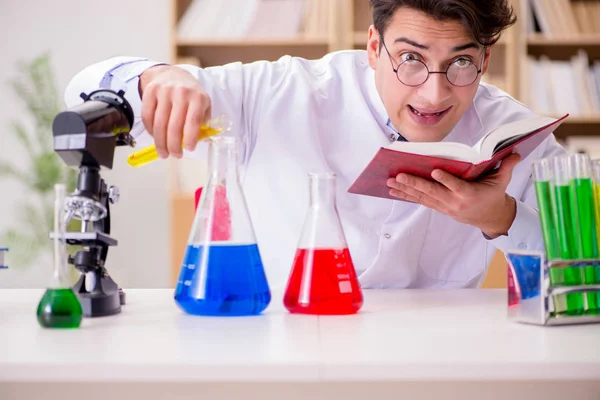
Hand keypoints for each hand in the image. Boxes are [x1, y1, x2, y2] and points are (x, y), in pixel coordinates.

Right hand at [139, 65, 210, 158]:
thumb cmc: (191, 94)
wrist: (173, 74)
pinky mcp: (150, 92)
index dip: (190, 138)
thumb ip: (203, 122)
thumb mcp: (204, 105)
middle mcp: (181, 93)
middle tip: (175, 156)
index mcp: (198, 97)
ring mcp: (164, 91)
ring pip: (159, 124)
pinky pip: (147, 116)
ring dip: (160, 143)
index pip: (193, 121)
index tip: (188, 149)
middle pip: (174, 126)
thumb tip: (201, 141)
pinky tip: (155, 138)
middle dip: (173, 145)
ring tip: (164, 153)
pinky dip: (150, 131)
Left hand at [386, 153, 520, 237]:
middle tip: (398, 175)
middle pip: (432, 192)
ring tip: (389, 182)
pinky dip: (407, 195)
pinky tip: (394, 190)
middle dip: (414, 184)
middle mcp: (454, 202)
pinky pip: (421, 201)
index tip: (435, 171)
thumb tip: (516, 151)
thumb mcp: (502, 182)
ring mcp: (445, 207)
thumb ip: (507, 166)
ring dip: (405, 190)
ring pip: (422, 197)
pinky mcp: (439, 208)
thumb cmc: (494, 195)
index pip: (456, 186)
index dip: (445, 180)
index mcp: (469, 194)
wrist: (491, 218)